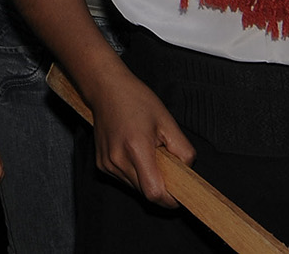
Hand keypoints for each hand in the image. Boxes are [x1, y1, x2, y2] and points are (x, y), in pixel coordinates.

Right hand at [80, 67, 194, 207]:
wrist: (106, 89)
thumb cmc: (136, 99)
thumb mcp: (167, 120)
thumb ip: (183, 150)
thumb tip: (187, 171)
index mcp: (136, 148)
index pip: (154, 192)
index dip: (169, 200)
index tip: (179, 195)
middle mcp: (118, 160)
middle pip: (145, 193)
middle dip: (161, 186)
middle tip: (165, 165)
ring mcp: (107, 164)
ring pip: (135, 188)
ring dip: (147, 180)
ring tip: (148, 154)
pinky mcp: (101, 165)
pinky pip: (124, 180)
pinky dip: (135, 174)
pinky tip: (135, 153)